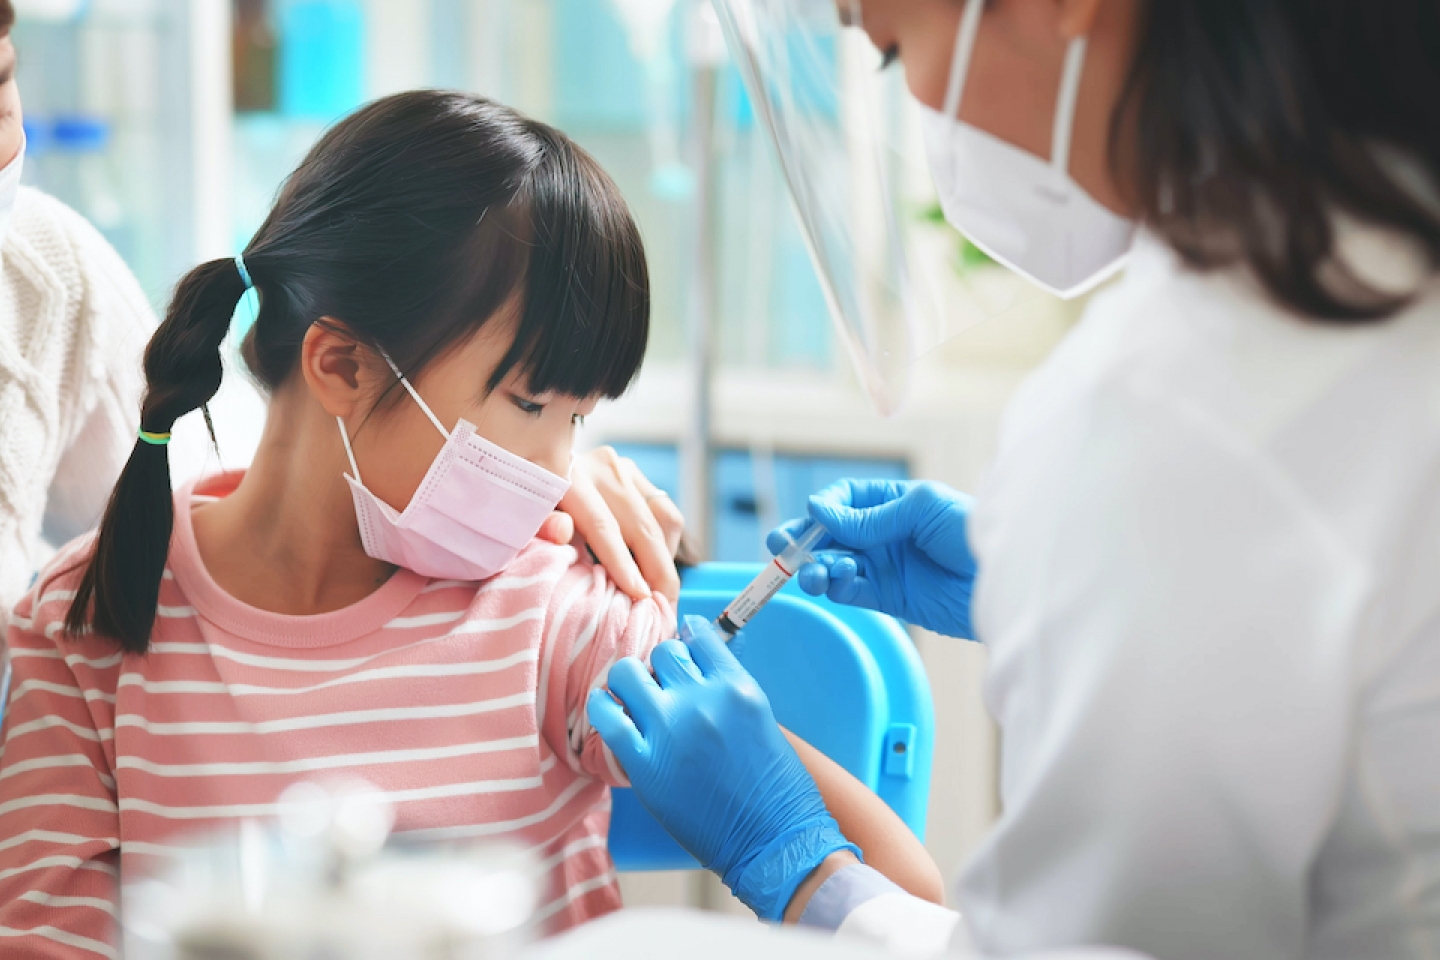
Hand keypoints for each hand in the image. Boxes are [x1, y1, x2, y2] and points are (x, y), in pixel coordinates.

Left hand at [538, 446, 684, 602]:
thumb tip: (562, 531)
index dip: (624, 564)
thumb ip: (539, 524)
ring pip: (664, 518)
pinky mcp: (636, 475)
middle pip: (643, 525)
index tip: (640, 596)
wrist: (528, 471)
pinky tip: (654, 568)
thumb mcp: (521, 516)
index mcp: (570, 478)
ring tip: (661, 593)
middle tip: (664, 609)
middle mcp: (603, 468)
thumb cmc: (523, 507)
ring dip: (666, 559)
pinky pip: (665, 513)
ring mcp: (623, 469)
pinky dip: (665, 545)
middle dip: (659, 571)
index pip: (603, 526)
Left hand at [588, 616, 858, 920]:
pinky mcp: (644, 765)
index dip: (687, 640)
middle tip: (664, 687)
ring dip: (628, 681)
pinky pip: (606, 717)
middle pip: (662, 652)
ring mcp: (669, 731)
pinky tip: (608, 711)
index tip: (683, 649)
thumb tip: (696, 666)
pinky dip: (601, 707)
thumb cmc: (776, 787)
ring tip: (634, 699)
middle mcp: (702, 700)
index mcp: (736, 687)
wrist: (773, 841)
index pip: (698, 635)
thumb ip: (727, 688)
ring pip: (626, 673)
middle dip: (661, 666)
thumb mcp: (761, 718)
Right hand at [767, 479, 976, 638]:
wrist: (1003, 577)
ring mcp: (884, 566)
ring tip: (812, 573)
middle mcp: (883, 534)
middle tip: (781, 547)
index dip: (824, 508)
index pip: (844, 500)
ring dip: (816, 567)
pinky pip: (851, 592)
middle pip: (830, 535)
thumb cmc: (971, 531)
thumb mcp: (920, 510)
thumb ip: (869, 517)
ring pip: (834, 564)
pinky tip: (834, 582)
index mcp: (892, 503)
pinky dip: (836, 588)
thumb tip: (819, 511)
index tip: (815, 517)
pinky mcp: (889, 597)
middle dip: (803, 540)